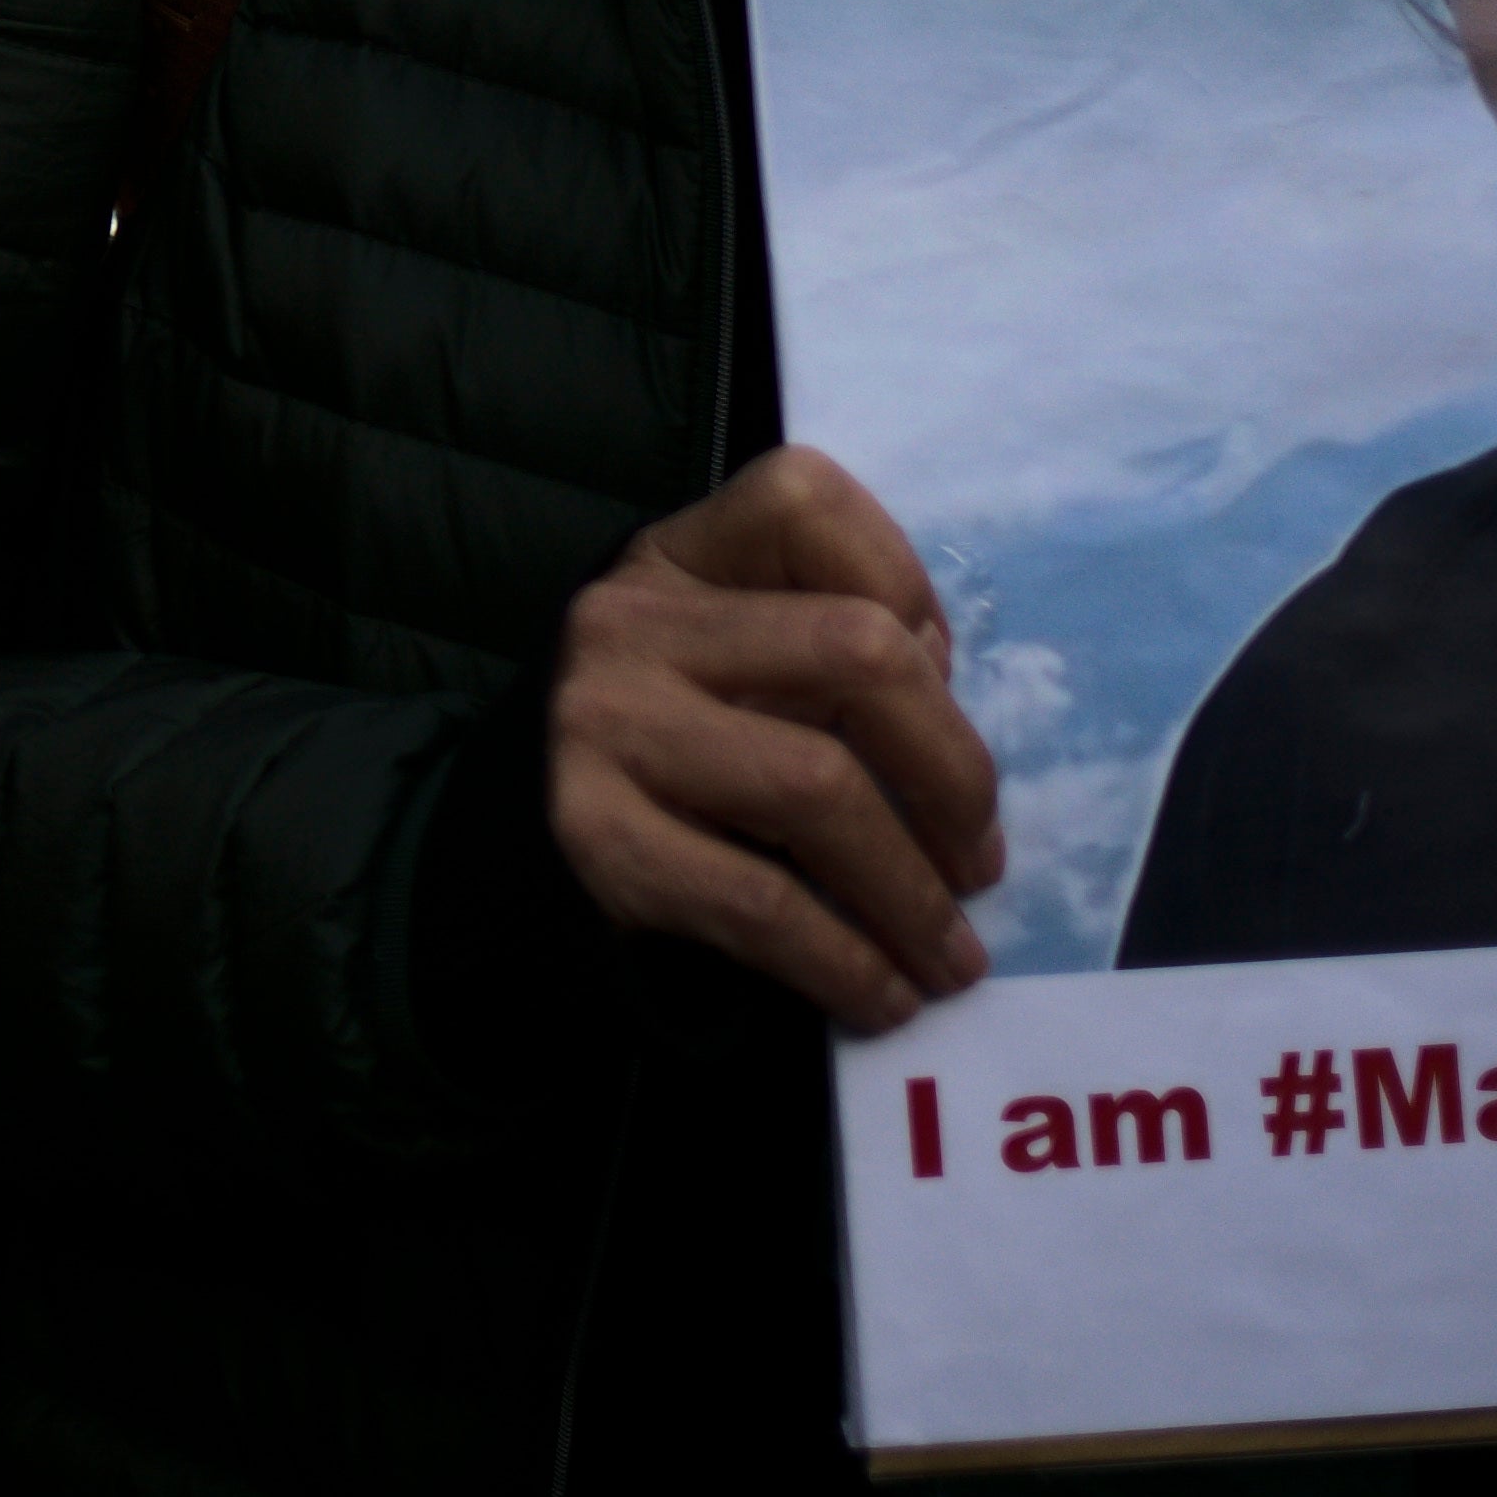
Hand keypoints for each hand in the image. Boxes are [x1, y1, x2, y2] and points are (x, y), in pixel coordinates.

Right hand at [546, 444, 1000, 1033]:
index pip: (806, 502)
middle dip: (955, 771)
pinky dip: (844, 961)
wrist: (516, 836)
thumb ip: (834, 657)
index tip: (938, 678)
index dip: (908, 584)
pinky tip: (883, 995)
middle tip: (980, 860)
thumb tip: (949, 751)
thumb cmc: (672, 741)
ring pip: (818, 787)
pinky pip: (758, 902)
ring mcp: (602, 723)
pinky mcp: (594, 836)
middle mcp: (628, 620)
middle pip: (856, 651)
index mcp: (676, 556)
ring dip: (913, 893)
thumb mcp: (734, 655)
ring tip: (950, 953)